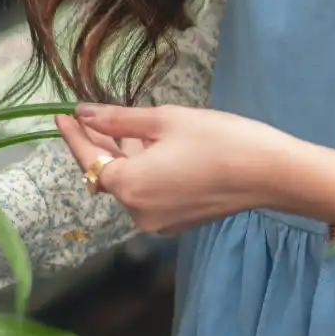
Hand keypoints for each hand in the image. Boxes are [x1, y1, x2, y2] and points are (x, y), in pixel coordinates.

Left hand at [56, 104, 334, 233]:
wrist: (273, 174)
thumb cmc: (221, 140)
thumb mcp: (165, 121)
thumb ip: (117, 120)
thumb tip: (83, 113)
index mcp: (129, 186)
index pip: (88, 158)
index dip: (73, 135)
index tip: (61, 114)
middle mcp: (136, 211)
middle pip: (106, 173)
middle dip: (99, 144)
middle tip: (90, 115)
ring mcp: (156, 221)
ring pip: (127, 183)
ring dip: (123, 157)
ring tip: (124, 126)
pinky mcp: (175, 222)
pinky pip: (147, 193)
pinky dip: (142, 171)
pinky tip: (148, 147)